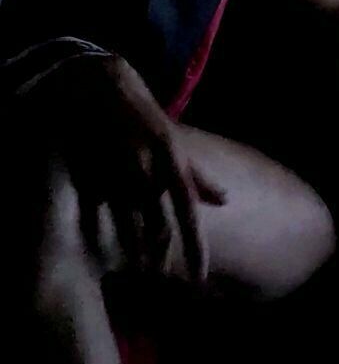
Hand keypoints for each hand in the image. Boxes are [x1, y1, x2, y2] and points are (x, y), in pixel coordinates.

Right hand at [26, 50, 225, 280]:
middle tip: (162, 276)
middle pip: (157, 225)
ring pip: (127, 221)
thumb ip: (196, 175)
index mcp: (171, 157)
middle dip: (161, 255)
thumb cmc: (142, 116)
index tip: (201, 279)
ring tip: (137, 267)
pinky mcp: (88, 168)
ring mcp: (115, 166)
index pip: (188, 211)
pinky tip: (102, 243)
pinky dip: (102, 229)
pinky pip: (98, 209)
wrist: (100, 84)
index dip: (195, 247)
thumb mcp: (172, 141)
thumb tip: (224, 200)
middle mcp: (147, 164)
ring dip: (134, 248)